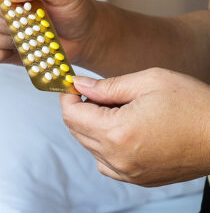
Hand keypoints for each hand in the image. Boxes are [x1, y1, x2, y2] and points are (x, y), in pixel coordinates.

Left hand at [60, 67, 209, 186]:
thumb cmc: (193, 105)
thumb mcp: (148, 81)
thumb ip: (107, 86)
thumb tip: (80, 85)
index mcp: (117, 132)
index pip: (71, 115)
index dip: (67, 96)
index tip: (74, 86)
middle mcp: (118, 158)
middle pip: (76, 131)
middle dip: (80, 109)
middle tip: (99, 93)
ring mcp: (128, 172)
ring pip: (89, 146)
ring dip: (92, 126)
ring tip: (116, 110)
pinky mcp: (139, 178)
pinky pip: (105, 162)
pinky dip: (104, 145)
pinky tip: (122, 130)